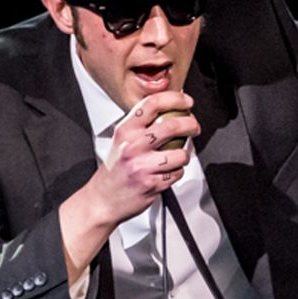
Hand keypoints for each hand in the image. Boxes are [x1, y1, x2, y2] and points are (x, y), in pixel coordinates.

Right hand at [85, 91, 199, 225]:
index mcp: (125, 130)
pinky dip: (177, 172)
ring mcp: (142, 165)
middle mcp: (132, 145)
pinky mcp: (151, 183)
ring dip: (184, 156)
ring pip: (180, 153)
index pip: (152, 104)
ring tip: (177, 157)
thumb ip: (142, 127)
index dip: (175, 99)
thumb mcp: (122, 141)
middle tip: (194, 127)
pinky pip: (177, 173)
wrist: (102, 199)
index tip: (187, 102)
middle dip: (191, 125)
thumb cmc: (116, 170)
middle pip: (172, 126)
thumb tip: (171, 111)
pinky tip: (167, 172)